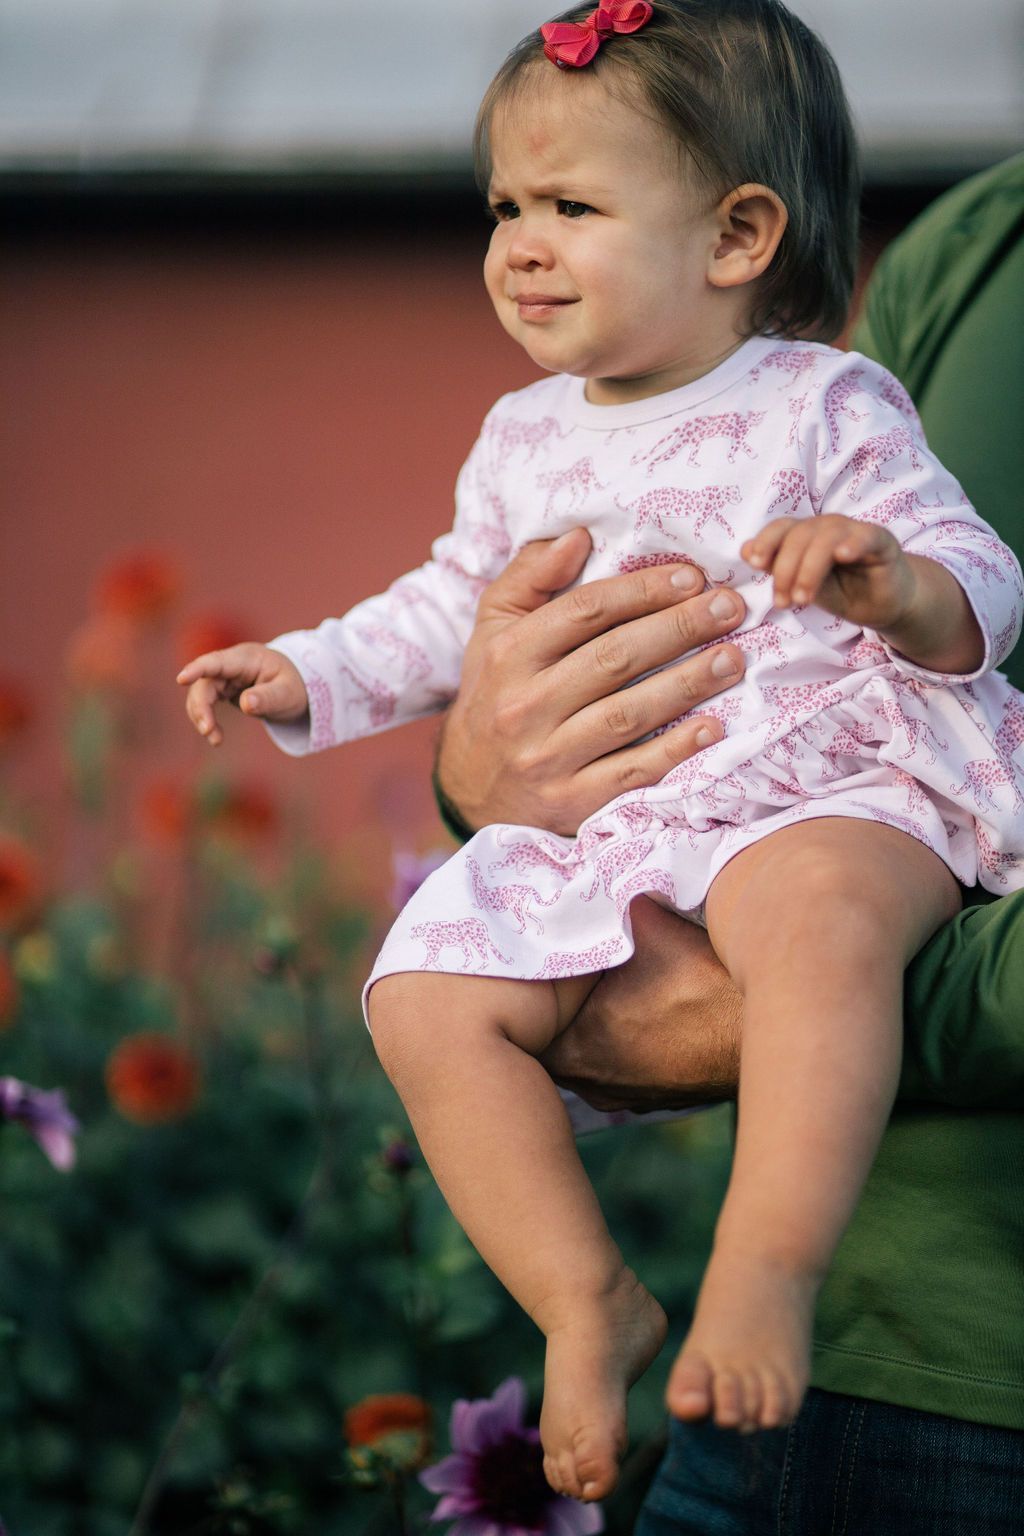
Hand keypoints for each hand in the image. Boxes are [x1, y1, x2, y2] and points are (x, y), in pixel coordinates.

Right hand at [177, 643, 307, 746]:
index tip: (181, 679)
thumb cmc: (293, 686)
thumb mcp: (287, 694)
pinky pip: (206, 703)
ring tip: (216, 740)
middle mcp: (230, 664)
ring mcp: (224, 676)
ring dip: (202, 717)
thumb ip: (267, 698)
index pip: (217, 661)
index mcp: (246, 658)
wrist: (295, 685)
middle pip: (204, 683)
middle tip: (209, 732)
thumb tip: (245, 705)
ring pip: (200, 694)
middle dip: (202, 708)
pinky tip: (216, 736)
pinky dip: (207, 720)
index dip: (197, 669)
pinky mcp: (222, 689)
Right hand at [436, 528, 746, 836]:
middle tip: (730, 609)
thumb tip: (577, 534)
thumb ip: (530, 577)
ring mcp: (546, 758)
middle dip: (679, 629)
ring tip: (733, 660)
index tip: (692, 577)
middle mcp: (524, 705)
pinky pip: (629, 774)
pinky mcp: (569, 803)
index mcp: (508, 654)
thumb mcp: (493, 628)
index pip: (583, 612)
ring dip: (686, 684)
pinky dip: (673, 751)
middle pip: (613, 659)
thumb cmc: (494, 693)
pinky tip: (711, 728)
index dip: (642, 591)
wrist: (468, 785)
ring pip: (627, 715)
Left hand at [539, 899, 741, 1110]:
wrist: (769, 1028)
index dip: (530, 994)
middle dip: (562, 1008)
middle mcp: (598, 1083)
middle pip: (557, 1039)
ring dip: (598, 1026)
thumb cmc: (706, 983)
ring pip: (594, 1056)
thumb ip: (613, 906)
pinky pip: (627, 1066)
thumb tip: (601, 881)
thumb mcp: (651, 926)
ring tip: (609, 988)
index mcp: (579, 1048)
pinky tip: (647, 1011)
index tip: (536, 968)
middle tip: (567, 972)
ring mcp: (630, 1097)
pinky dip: (630, 1042)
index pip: (528, 1025)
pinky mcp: (662, 1097)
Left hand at [742, 515, 913, 629]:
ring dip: (810, 569)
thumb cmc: (844, 592)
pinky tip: (843, 556)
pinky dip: (853, 544)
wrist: (884, 604)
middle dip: (785, 569)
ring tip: (803, 599)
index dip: (766, 541)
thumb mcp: (805, 586)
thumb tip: (744, 550)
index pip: (782, 528)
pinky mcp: (881, 541)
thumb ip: (778, 568)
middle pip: (800, 534)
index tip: (754, 564)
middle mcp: (828, 527)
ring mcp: (855, 531)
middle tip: (783, 602)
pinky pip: (865, 536)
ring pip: (826, 538)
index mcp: (807, 535)